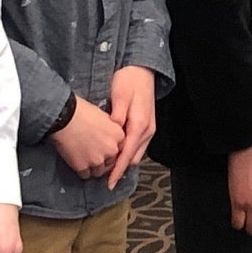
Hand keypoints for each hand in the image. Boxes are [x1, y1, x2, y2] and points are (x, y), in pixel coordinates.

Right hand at [49, 95, 124, 180]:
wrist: (64, 117)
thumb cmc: (83, 111)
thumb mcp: (104, 116)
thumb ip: (111, 129)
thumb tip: (110, 136)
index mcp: (119, 136)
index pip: (121, 149)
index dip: (112, 149)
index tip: (105, 147)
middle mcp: (111, 150)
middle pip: (111, 162)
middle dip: (104, 160)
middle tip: (94, 154)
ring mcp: (97, 160)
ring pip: (99, 171)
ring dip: (93, 167)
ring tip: (85, 159)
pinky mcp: (82, 167)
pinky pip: (85, 175)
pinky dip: (82, 170)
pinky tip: (77, 161)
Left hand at [106, 65, 157, 188]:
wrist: (142, 70)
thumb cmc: (129, 81)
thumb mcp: (120, 96)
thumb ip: (116, 117)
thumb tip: (112, 134)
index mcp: (140, 124)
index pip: (127, 154)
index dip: (117, 170)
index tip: (109, 183)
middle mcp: (147, 130)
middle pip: (133, 158)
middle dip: (119, 168)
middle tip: (102, 175)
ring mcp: (149, 128)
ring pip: (136, 153)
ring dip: (123, 161)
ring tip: (107, 167)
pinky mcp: (147, 126)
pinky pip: (137, 145)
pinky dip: (127, 152)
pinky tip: (116, 151)